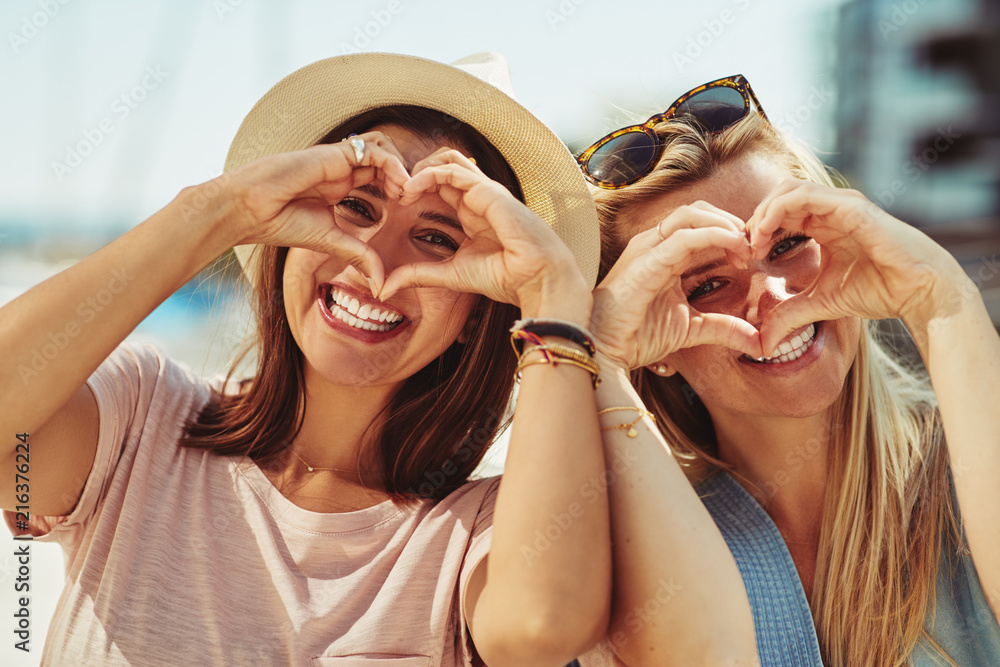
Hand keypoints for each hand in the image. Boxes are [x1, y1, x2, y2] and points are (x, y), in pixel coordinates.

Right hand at [218, 131, 411, 291]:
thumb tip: (381, 285)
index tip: (411, 209)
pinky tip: (399, 187)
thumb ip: (359, 255)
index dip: (399, 189)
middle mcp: (342, 170)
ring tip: (407, 193)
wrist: (251, 209)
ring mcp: (339, 160)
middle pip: (387, 161)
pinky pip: (374, 150)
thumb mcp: (332, 242)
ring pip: (384, 149)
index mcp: (341, 186)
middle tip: (416, 200)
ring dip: (401, 168)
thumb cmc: (282, 223)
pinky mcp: (335, 154)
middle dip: (406, 178)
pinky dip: (393, 165)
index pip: (380, 178)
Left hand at [379, 149, 590, 321]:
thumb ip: (419, 275)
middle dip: (415, 172)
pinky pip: (453, 171)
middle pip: (443, 165)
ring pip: (447, 159)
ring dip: (420, 169)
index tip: (394, 204)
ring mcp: (485, 192)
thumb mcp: (450, 275)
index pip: (440, 186)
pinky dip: (429, 174)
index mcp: (472, 213)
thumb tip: (385, 287)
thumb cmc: (505, 277)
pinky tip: (412, 189)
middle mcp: (478, 198)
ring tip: (402, 188)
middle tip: (395, 191)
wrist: (536, 279)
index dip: (415, 188)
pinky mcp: (489, 192)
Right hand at [591, 201, 760, 370]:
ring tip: (744, 245)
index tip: (749, 257)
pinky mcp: (646, 262)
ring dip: (724, 224)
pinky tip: (733, 247)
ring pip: (690, 215)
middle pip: (697, 211)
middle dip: (730, 222)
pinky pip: (683, 237)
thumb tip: (757, 342)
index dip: (729, 233)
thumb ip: (723, 328)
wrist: (606, 350)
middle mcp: (653, 244)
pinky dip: (714, 235)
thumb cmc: (637, 335)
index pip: (700, 225)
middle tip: (751, 247)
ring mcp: (647, 249)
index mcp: (662, 254)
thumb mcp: (691, 329)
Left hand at [746, 179, 966, 352]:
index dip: (757, 230)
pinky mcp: (851, 207)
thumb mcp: (820, 304)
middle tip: (745, 248)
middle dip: (755, 218)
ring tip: (754, 241)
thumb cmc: (878, 290)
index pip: (780, 212)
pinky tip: (767, 234)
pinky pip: (806, 195)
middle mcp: (831, 209)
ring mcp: (841, 204)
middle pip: (779, 195)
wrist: (918, 291)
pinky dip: (779, 209)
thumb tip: (762, 342)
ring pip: (788, 188)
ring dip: (764, 211)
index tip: (745, 258)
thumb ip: (789, 315)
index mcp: (823, 224)